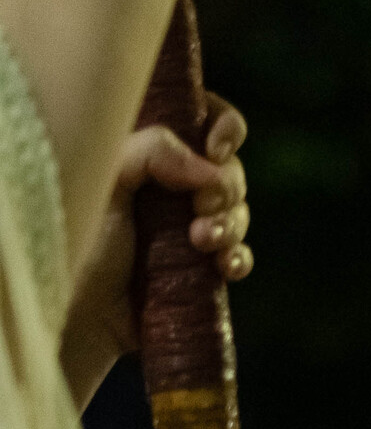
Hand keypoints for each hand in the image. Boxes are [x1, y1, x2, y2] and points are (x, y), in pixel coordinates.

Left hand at [60, 93, 251, 410]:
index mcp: (144, 153)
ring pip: (237, 212)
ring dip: (231, 225)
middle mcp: (168, 186)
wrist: (75, 311)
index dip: (222, 127)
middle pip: (228, 168)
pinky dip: (238, 259)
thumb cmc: (75, 237)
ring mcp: (185, 228)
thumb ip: (152, 151)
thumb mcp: (105, 178)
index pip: (200, 117)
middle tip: (201, 209)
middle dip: (227, 187)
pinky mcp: (197, 269)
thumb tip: (211, 167)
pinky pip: (237, 256)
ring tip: (202, 243)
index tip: (216, 148)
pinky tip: (224, 269)